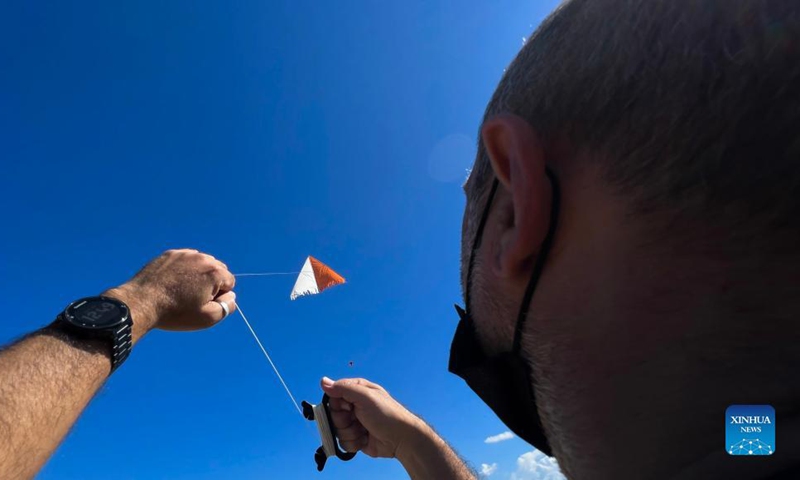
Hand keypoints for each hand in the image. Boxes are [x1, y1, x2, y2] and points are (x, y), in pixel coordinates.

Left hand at [105, 249, 236, 339]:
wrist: (141, 302)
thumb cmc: (175, 312)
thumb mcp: (207, 318)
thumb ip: (227, 307)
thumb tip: (230, 296)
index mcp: (215, 273)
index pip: (229, 282)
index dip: (220, 295)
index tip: (204, 303)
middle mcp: (202, 258)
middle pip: (217, 269)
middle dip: (211, 282)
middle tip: (193, 298)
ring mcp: (184, 254)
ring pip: (201, 263)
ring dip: (197, 274)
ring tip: (182, 290)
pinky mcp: (169, 254)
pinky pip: (184, 260)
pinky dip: (183, 270)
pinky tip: (172, 283)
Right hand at [321, 377, 426, 458]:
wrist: (401, 439)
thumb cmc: (386, 414)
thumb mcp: (365, 397)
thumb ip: (343, 389)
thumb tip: (323, 381)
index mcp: (356, 392)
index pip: (333, 397)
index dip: (338, 405)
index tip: (349, 408)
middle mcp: (353, 406)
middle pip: (332, 415)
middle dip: (344, 421)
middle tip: (358, 420)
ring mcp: (354, 423)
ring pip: (337, 431)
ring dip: (350, 433)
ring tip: (365, 431)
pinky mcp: (356, 439)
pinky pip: (343, 443)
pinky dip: (354, 443)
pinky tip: (365, 439)